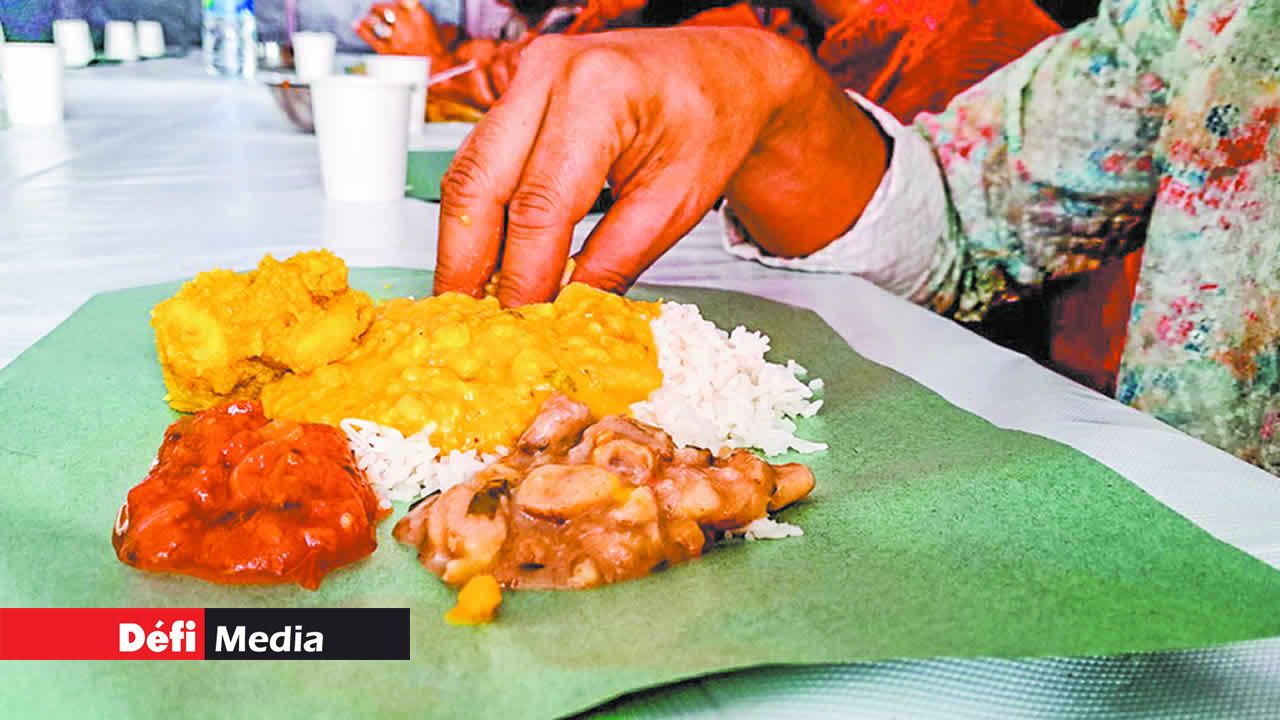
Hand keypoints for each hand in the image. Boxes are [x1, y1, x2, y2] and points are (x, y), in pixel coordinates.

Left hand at [354, 0, 449, 57]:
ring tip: (370, 16)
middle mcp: (404, 23)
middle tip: (378, 8)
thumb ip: (438, 23)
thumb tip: (443, 23)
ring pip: (375, 20)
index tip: (399, 1)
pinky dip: (362, 29)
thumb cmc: (441, 53)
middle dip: (380, 7)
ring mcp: (394, 37)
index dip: (402, 0)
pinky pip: (370, 37)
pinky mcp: (386, 50)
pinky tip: (357, 24)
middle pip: (385, 7)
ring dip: (371, 17)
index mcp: (419, 15)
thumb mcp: (445, 31)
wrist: (438, 72)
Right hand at [434, 27, 888, 306]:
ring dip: (463, 242)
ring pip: (466, 172)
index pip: (540, 204)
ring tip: (469, 299)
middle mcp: (548, 72)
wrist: (716, 72)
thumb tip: (565, 312)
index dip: (523, 275)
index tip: (519, 324)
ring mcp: (524, 76)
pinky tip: (487, 258)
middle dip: (464, 262)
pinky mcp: (516, 93)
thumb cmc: (709, 121)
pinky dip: (478, 215)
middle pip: (477, 183)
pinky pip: (480, 161)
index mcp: (598, 92)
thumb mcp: (677, 201)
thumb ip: (616, 259)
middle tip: (467, 322)